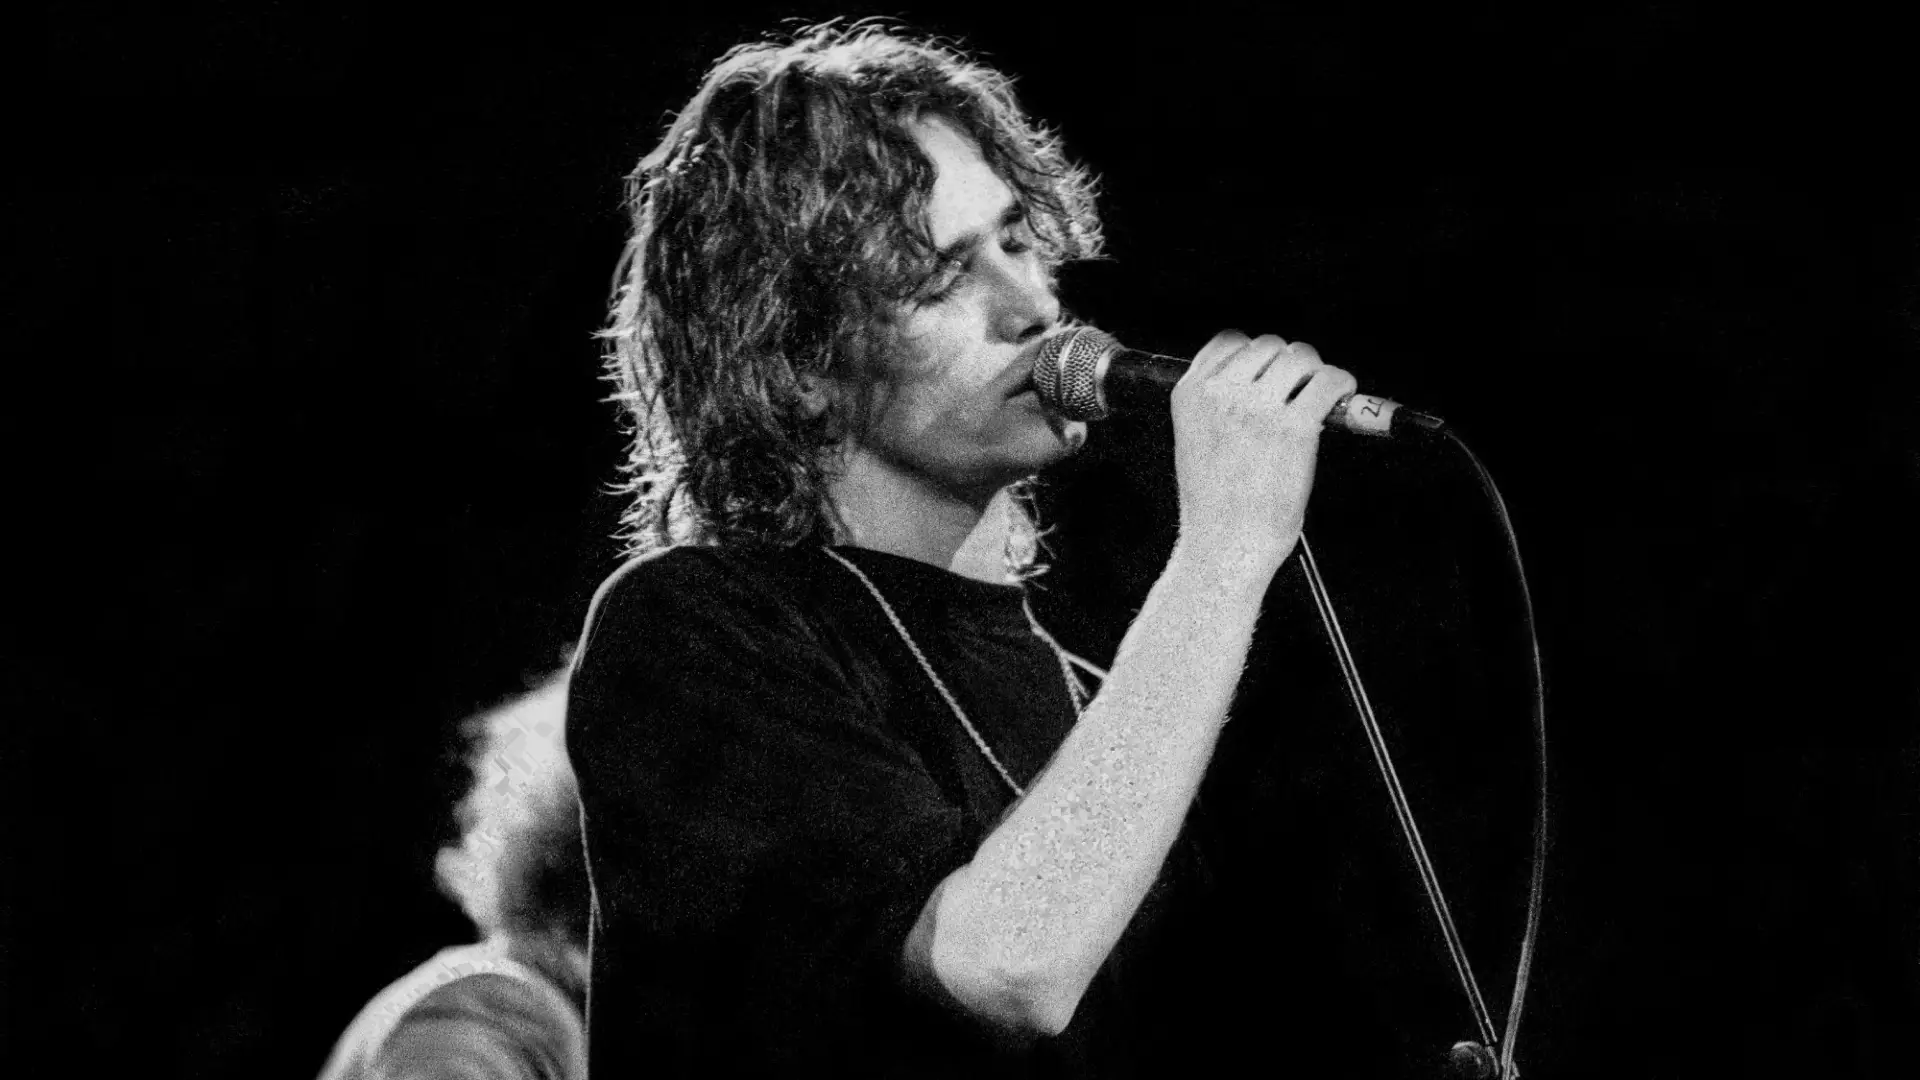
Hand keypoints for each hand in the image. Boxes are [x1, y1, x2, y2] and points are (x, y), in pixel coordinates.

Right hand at [1168, 331, 1356, 574]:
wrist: (1225, 547)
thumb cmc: (1214, 507)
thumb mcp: (1194, 442)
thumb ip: (1216, 405)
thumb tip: (1260, 380)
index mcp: (1191, 395)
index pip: (1228, 341)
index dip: (1256, 354)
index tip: (1270, 372)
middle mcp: (1222, 395)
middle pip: (1269, 345)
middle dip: (1288, 363)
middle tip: (1299, 389)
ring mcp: (1258, 409)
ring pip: (1300, 356)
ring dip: (1314, 371)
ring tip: (1319, 394)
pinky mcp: (1295, 427)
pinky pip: (1329, 380)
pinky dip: (1342, 383)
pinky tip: (1341, 395)